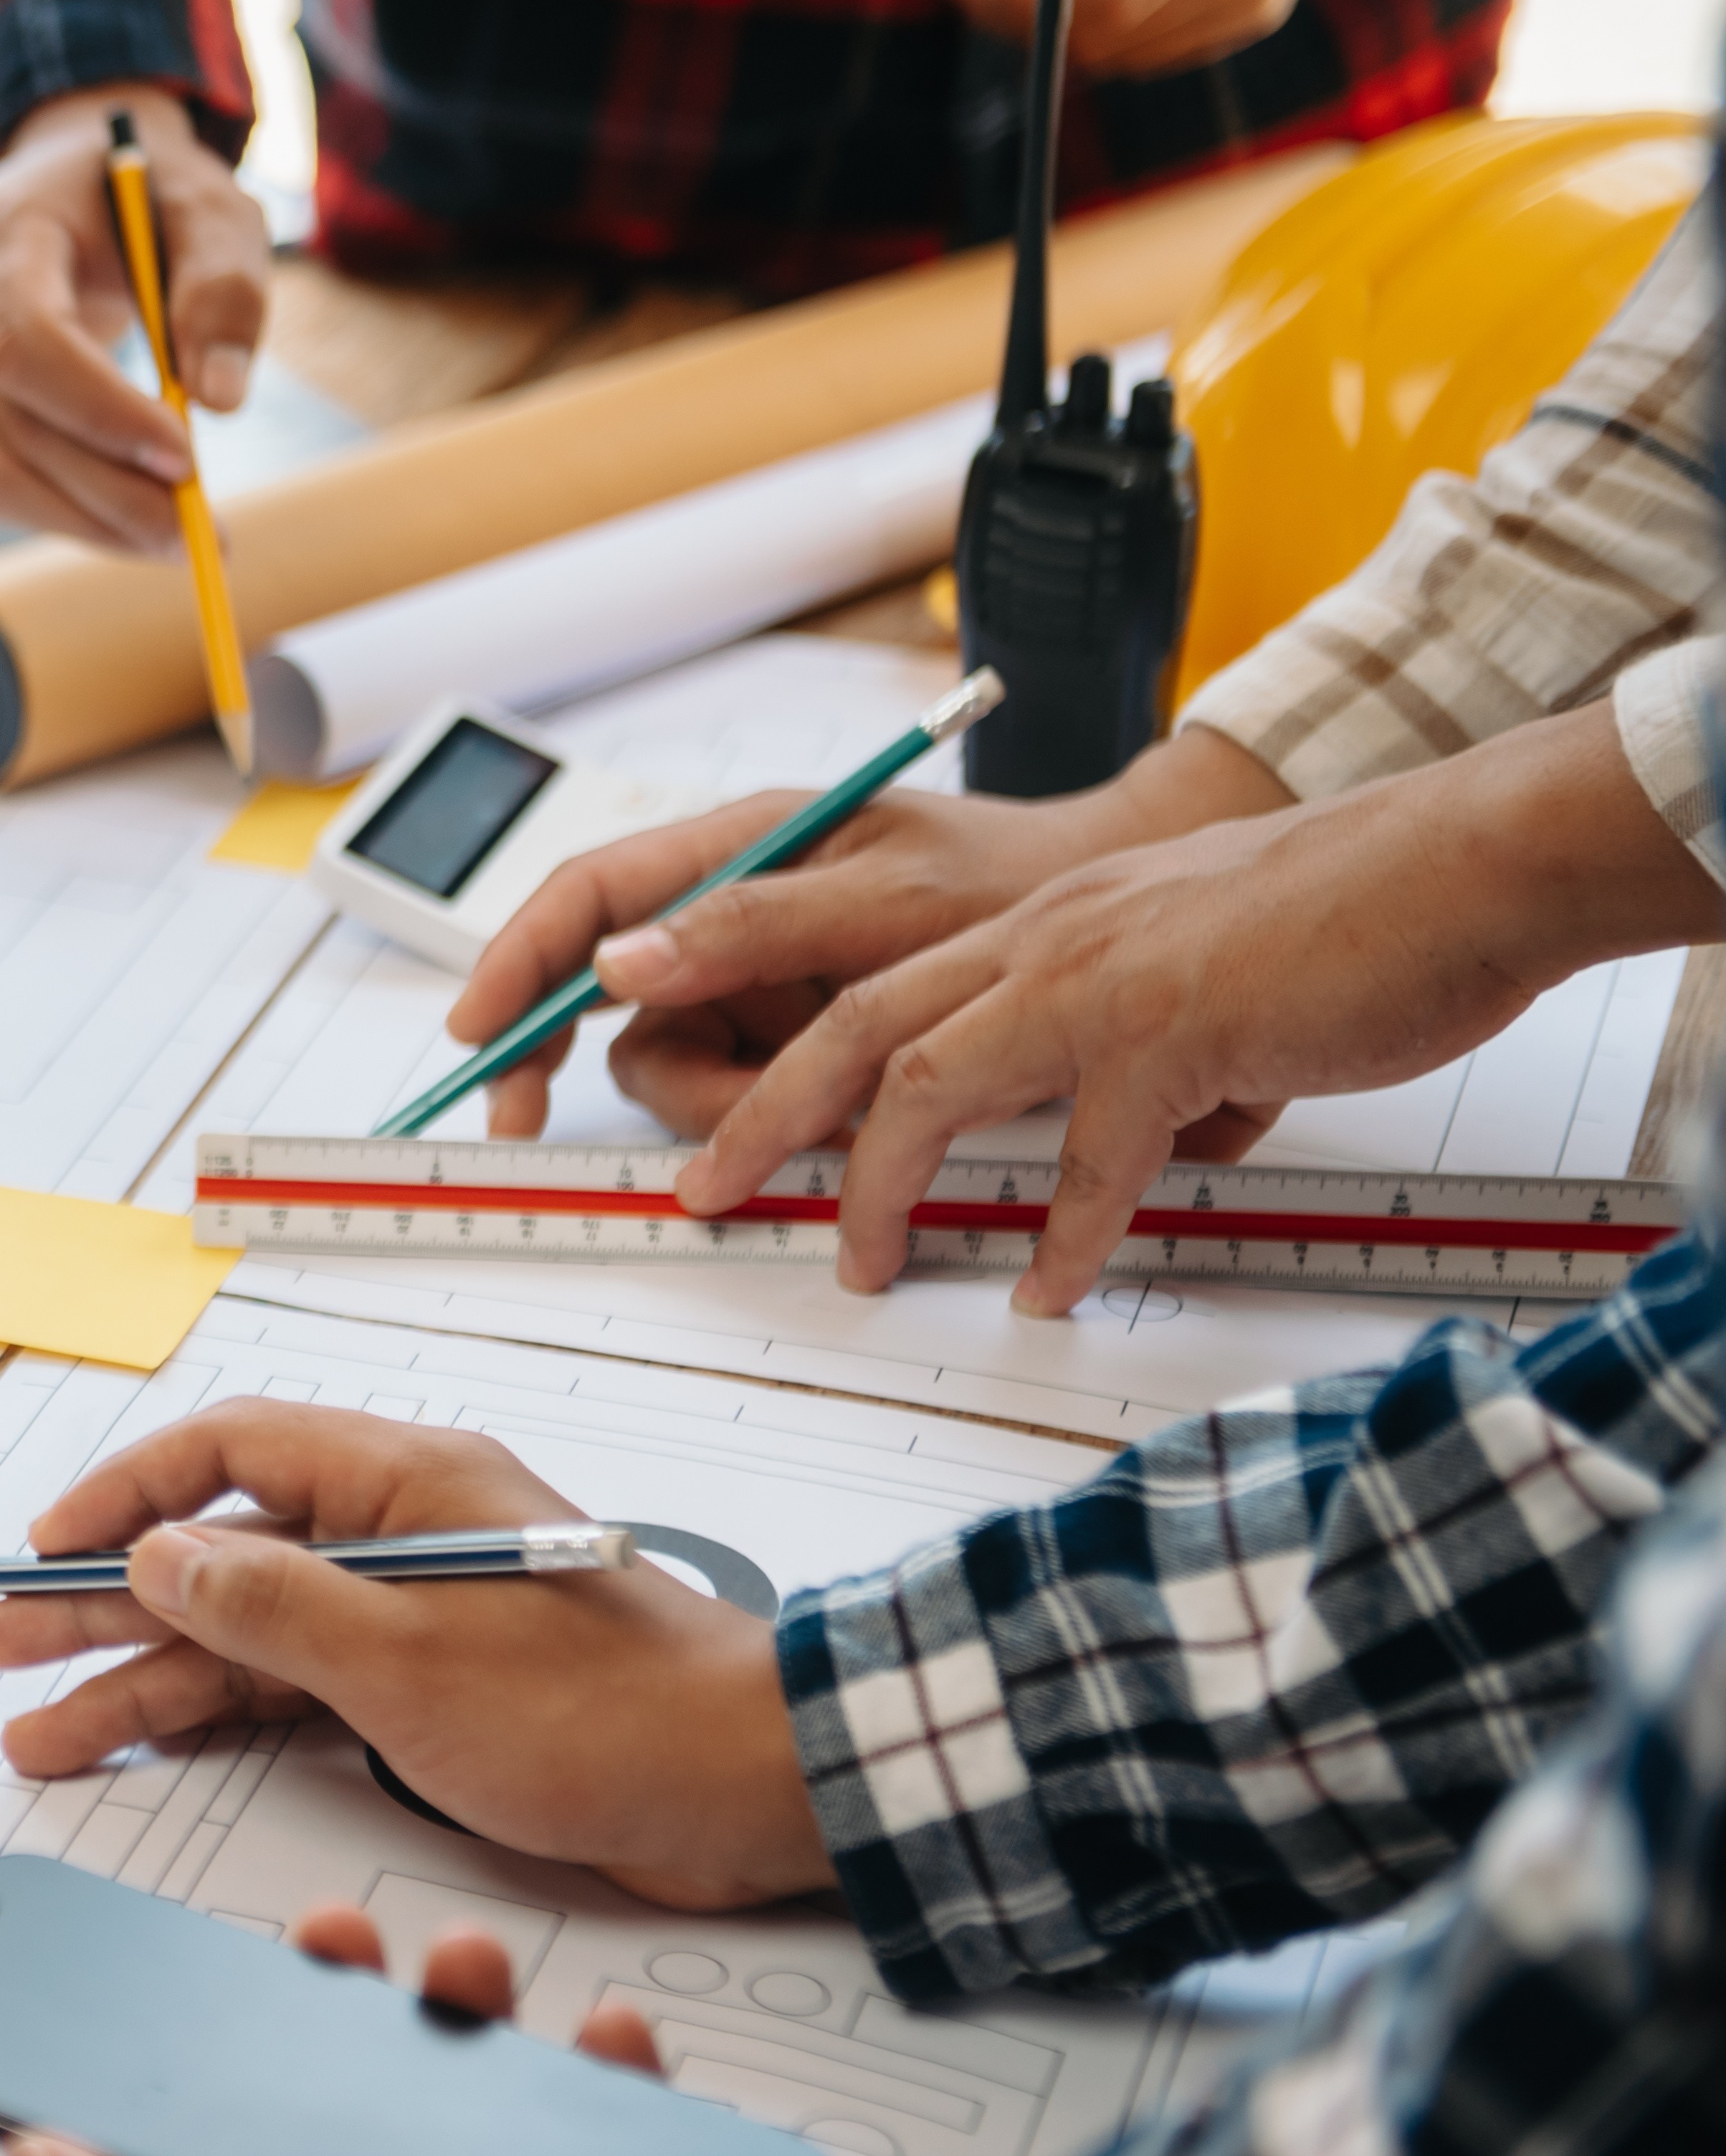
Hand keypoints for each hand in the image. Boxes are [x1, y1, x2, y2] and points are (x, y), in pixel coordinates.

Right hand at [0, 85, 268, 554]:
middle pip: (13, 424)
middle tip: (199, 534)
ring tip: (171, 538)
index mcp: (1, 232)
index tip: (185, 458)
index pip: (27, 342)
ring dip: (87, 523)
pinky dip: (58, 514)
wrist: (65, 179)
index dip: (101, 412)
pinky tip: (120, 519)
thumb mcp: (208, 211)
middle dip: (112, 492)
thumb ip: (224, 289)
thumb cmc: (143, 196)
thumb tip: (222, 401)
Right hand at [0, 1401, 829, 1909]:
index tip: (37, 1549)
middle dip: (96, 1600)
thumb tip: (157, 1556)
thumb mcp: (410, 1657)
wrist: (749, 1791)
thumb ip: (272, 1603)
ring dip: (138, 1678)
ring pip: (239, 1634)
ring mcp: (408, 1616)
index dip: (119, 1497)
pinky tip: (136, 1745)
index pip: (226, 1452)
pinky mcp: (427, 1693)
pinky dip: (212, 1718)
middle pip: (212, 1551)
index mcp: (403, 1482)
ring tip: (28, 1727)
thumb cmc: (606, 1712)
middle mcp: (396, 1533)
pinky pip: (287, 1690)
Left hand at [7, 1912, 663, 2155]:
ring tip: (464, 1964)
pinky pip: (614, 2133)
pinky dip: (613, 2069)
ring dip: (468, 2004)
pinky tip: (601, 2034)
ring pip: (479, 2094)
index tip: (204, 1971)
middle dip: (345, 1995)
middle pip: (356, 2101)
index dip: (214, 2056)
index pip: (234, 2154)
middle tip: (336, 1937)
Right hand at [449, 729, 1292, 1139]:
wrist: (1123, 926)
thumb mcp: (884, 897)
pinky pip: (743, 1097)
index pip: (584, 896)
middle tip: (590, 1131)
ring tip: (824, 1124)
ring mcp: (765, 984)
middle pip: (613, 1004)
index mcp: (738, 846)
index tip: (474, 1040)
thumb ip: (747, 922)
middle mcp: (733, 915)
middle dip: (615, 1074)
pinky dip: (775, 1128)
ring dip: (726, 1113)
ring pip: (677, 1067)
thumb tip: (613, 961)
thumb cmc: (1014, 882)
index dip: (513, 965)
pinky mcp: (802, 1041)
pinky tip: (843, 1129)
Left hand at [678, 706, 1709, 1310]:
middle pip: (853, 1024)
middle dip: (763, 1110)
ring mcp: (1102, 984)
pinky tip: (1044, 1287)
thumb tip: (1088, 1124)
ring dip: (878, 1181)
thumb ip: (1108, 1024)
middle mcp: (1043, 941)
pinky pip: (1095, 1158)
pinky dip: (1064, 1234)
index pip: (864, 974)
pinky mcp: (1179, 1032)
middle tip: (703, 1187)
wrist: (1454, 869)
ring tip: (856, 1263)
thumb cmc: (1331, 917)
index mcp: (1036, 923)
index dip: (768, 1030)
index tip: (701, 1090)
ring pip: (933, 1082)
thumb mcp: (1177, 954)